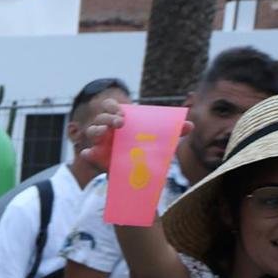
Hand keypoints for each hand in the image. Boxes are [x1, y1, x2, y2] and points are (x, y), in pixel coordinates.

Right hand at [74, 95, 191, 167]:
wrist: (138, 171)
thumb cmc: (146, 149)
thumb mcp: (161, 140)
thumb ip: (174, 131)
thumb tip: (189, 126)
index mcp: (121, 119)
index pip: (110, 106)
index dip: (112, 105)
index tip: (121, 110)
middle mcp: (108, 129)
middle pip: (101, 117)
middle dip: (108, 118)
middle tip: (120, 123)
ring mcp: (101, 143)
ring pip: (92, 131)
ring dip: (96, 130)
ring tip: (104, 133)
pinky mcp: (98, 157)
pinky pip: (87, 153)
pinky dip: (87, 153)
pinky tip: (89, 153)